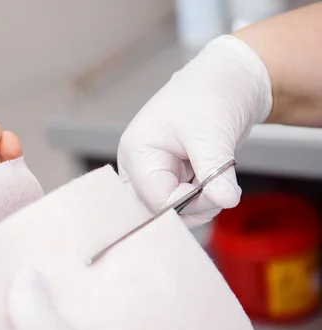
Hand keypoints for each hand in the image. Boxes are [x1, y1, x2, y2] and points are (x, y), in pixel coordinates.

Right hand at [118, 35, 272, 226]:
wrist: (230, 81)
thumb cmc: (212, 94)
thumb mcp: (213, 134)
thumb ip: (215, 171)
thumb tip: (225, 201)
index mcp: (137, 153)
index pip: (155, 200)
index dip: (189, 204)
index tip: (220, 191)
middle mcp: (138, 167)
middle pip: (157, 210)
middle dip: (193, 207)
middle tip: (222, 189)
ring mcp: (152, 173)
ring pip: (171, 211)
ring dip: (200, 205)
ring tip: (220, 179)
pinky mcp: (168, 177)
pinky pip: (181, 204)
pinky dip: (203, 199)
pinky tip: (215, 179)